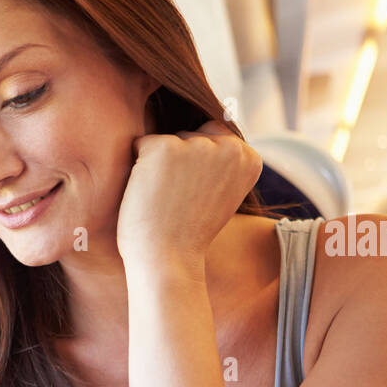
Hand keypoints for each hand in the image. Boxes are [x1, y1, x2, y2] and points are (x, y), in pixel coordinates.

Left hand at [115, 120, 262, 281]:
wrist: (169, 260)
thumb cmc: (188, 233)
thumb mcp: (222, 194)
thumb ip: (222, 163)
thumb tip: (212, 125)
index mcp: (250, 158)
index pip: (216, 135)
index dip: (197, 166)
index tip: (197, 196)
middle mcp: (229, 146)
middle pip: (191, 135)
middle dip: (179, 162)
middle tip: (179, 201)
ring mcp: (197, 145)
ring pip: (168, 139)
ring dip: (159, 165)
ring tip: (165, 199)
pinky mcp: (164, 147)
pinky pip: (141, 144)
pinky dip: (137, 166)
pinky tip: (147, 193)